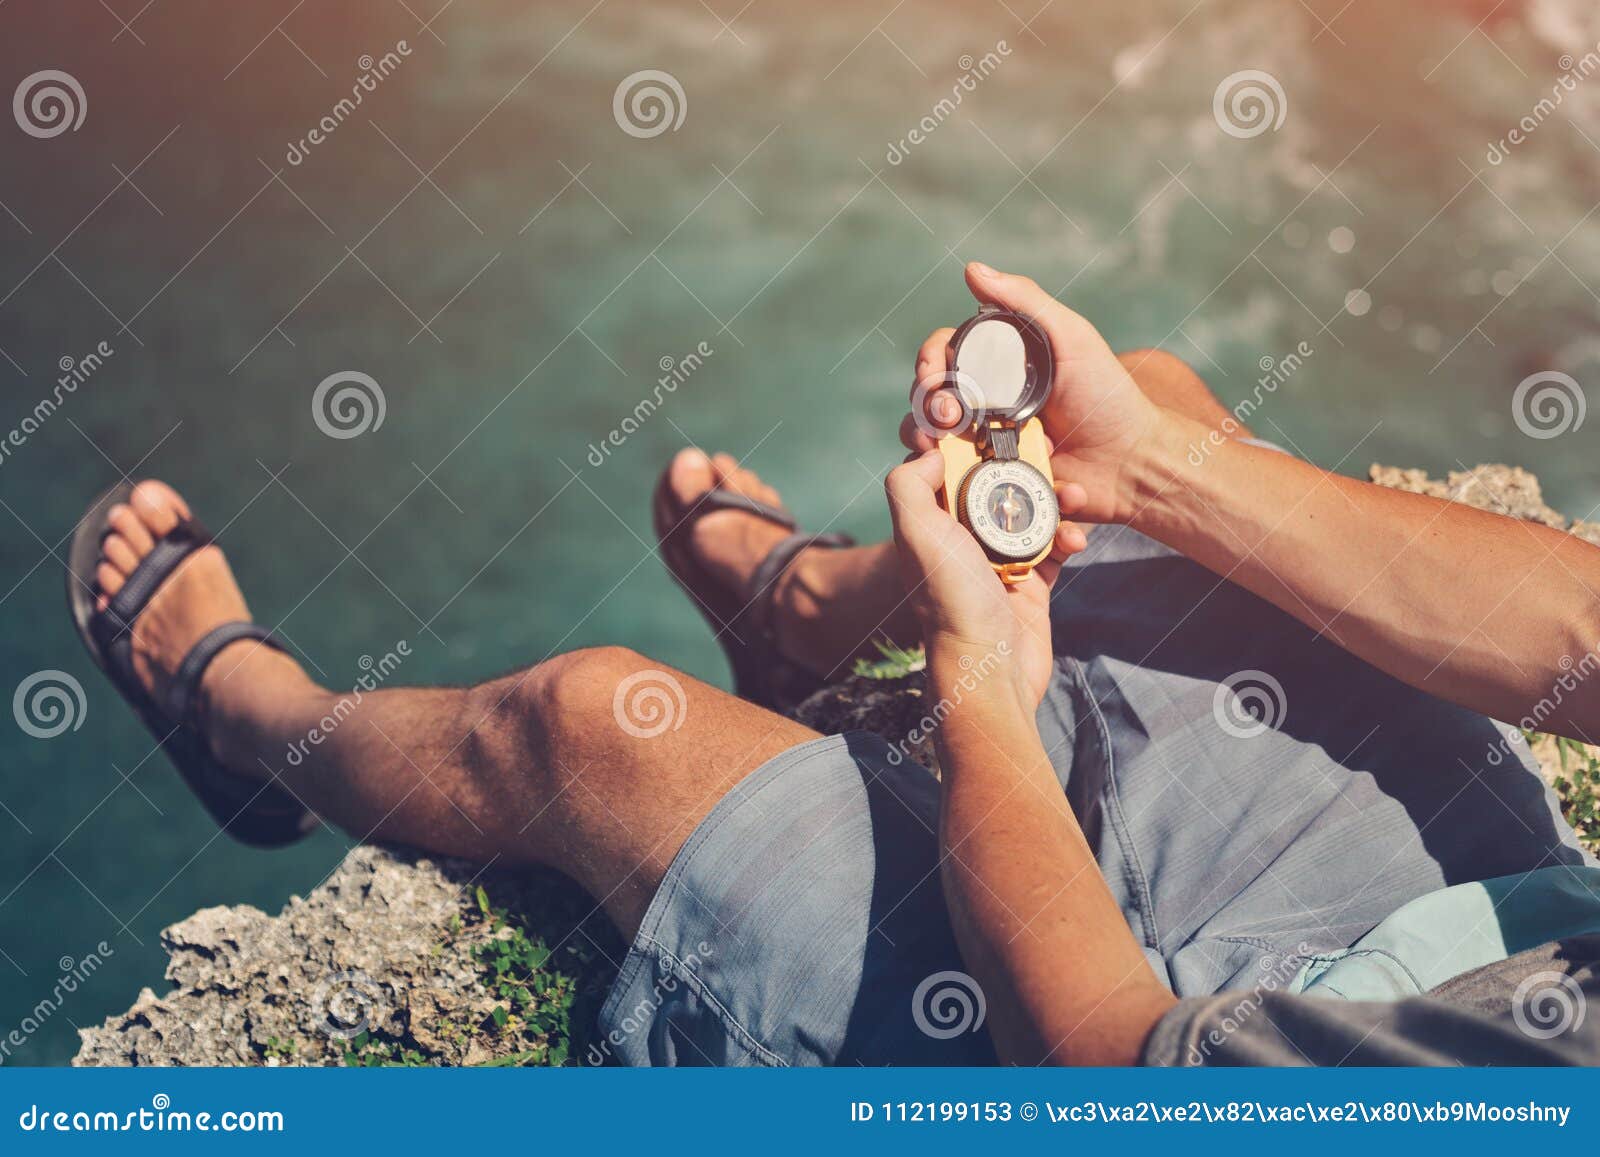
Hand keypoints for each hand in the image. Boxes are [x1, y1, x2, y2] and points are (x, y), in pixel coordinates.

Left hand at [884, 450, 1081, 711]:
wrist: (992, 671)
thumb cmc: (951, 602)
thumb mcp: (917, 535)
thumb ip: (909, 485)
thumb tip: (931, 450)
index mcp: (930, 520)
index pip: (945, 464)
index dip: (966, 439)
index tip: (995, 418)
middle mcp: (961, 535)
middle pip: (994, 481)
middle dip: (1025, 464)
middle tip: (1049, 451)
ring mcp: (998, 557)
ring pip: (1030, 508)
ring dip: (1056, 498)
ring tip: (1074, 496)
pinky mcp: (1030, 579)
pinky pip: (1054, 543)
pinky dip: (1069, 535)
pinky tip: (1077, 539)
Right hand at [901, 262, 1161, 525]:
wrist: (1133, 462)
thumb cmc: (1107, 397)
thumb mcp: (1071, 339)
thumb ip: (1025, 301)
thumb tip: (973, 268)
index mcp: (996, 368)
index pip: (942, 357)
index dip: (929, 363)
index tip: (934, 375)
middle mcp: (985, 406)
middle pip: (928, 402)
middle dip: (925, 408)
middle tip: (947, 420)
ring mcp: (986, 447)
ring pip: (932, 448)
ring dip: (928, 448)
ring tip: (942, 453)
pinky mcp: (993, 485)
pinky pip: (962, 489)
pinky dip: (969, 483)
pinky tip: (994, 476)